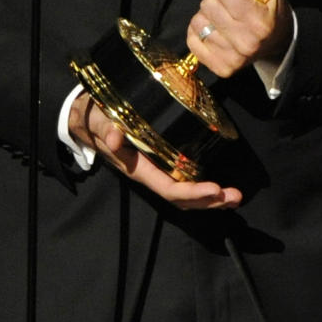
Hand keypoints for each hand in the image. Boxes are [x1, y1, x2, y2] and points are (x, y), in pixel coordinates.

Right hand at [68, 92, 241, 209]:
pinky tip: (219, 189)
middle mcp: (149, 175)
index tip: (215, 189)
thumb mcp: (98, 121)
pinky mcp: (160, 164)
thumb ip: (106, 129)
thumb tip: (115, 138)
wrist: (87, 122)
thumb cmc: (96, 120)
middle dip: (208, 200)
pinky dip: (202, 189)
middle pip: (181, 199)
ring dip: (210, 198)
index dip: (192, 192)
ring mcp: (156, 171)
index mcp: (138, 168)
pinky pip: (182, 183)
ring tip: (234, 197)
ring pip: (184, 195)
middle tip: (234, 196)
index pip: (168, 188)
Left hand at [186, 0, 293, 77]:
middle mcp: (248, 43)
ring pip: (198, 22)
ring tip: (224, 16)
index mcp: (261, 21)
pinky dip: (199, 31)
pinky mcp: (221, 68)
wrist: (278, 40)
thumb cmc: (267, 3)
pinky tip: (215, 29)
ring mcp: (234, 58)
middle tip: (230, 3)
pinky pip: (192, 40)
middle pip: (208, 5)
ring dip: (207, 15)